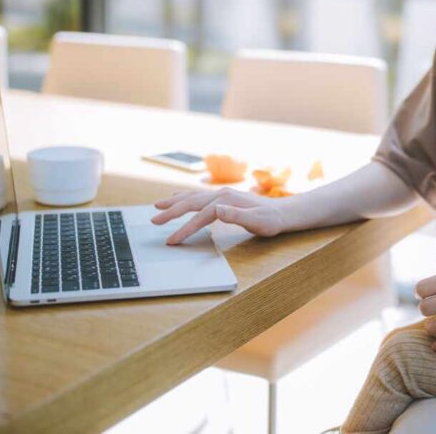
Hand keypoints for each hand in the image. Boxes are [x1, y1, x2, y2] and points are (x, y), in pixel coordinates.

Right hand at [151, 187, 286, 243]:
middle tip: (154, 221)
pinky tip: (178, 198)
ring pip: (193, 197)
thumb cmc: (270, 220)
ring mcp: (222, 194)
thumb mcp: (257, 221)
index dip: (185, 228)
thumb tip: (217, 210)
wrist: (282, 213)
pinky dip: (185, 198)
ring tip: (158, 206)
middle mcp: (221, 194)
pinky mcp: (223, 198)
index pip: (201, 215)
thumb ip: (237, 216)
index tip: (172, 241)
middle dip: (171, 212)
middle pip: (191, 202)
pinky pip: (198, 197)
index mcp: (227, 200)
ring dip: (174, 202)